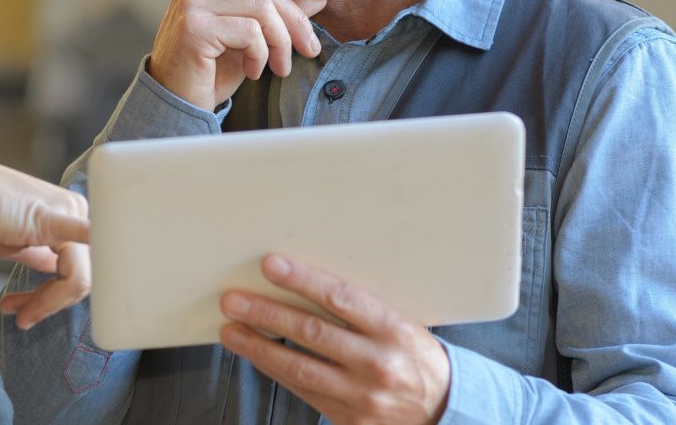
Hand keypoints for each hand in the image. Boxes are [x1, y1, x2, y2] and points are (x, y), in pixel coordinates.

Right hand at [0, 156, 91, 329]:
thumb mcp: (15, 243)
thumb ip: (40, 255)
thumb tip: (55, 269)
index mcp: (68, 212)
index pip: (76, 266)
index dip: (54, 296)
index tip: (28, 310)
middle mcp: (74, 207)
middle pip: (80, 274)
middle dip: (48, 303)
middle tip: (21, 317)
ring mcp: (67, 211)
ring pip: (76, 276)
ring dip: (47, 303)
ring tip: (19, 313)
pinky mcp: (51, 219)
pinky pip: (79, 249)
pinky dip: (79, 274)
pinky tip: (75, 290)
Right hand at [148, 0, 336, 110]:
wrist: (176, 105)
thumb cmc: (211, 73)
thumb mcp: (252, 39)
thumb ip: (279, 14)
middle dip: (296, 20)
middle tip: (310, 49)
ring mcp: (192, 4)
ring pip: (262, 9)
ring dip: (282, 42)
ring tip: (280, 67)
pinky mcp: (194, 27)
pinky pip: (249, 31)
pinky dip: (261, 54)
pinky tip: (254, 71)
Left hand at [219, 254, 449, 424]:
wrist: (444, 408)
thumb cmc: (415, 356)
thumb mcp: (401, 323)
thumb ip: (359, 308)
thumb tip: (305, 283)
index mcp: (394, 329)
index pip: (340, 298)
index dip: (302, 280)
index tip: (271, 265)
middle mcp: (378, 362)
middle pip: (311, 333)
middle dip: (266, 314)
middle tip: (233, 300)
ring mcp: (363, 396)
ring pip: (299, 368)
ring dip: (258, 346)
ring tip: (231, 330)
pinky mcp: (350, 419)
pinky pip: (303, 391)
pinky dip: (274, 371)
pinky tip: (255, 355)